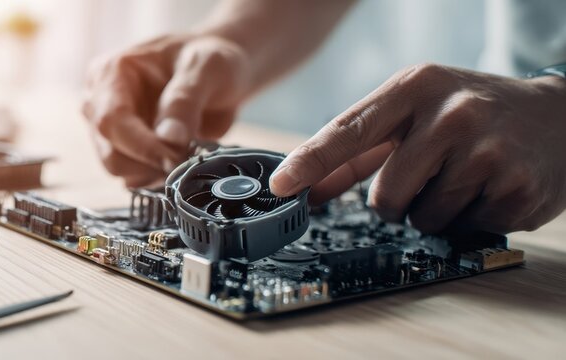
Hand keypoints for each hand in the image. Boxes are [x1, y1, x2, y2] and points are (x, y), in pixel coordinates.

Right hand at [82, 34, 250, 186]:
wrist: (221, 73)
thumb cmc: (210, 58)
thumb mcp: (206, 67)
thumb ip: (186, 100)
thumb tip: (170, 140)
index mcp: (111, 72)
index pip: (111, 120)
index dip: (141, 146)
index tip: (175, 159)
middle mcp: (101, 101)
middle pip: (111, 152)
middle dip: (150, 163)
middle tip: (188, 158)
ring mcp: (112, 128)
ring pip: (120, 170)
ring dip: (155, 172)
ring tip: (187, 154)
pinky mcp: (126, 149)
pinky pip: (134, 176)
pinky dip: (158, 176)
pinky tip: (180, 160)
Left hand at [270, 63, 565, 232]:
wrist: (555, 117)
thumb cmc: (468, 114)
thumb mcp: (413, 111)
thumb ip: (357, 148)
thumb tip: (304, 186)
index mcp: (416, 87)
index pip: (349, 130)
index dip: (310, 162)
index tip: (281, 186)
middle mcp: (452, 113)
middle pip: (386, 196)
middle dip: (396, 200)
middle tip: (425, 176)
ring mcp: (488, 151)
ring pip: (424, 218)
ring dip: (434, 210)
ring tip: (461, 178)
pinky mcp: (517, 188)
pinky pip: (464, 228)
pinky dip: (469, 217)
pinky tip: (489, 188)